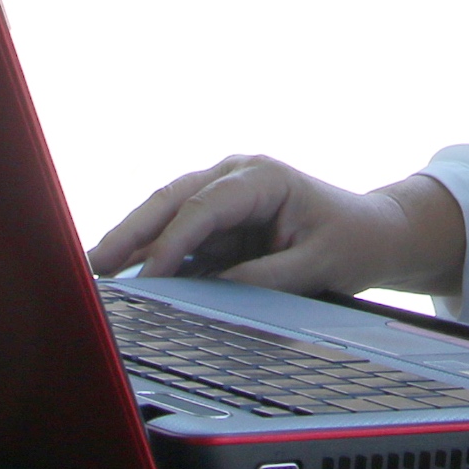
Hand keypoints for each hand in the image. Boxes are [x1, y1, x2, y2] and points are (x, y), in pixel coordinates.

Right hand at [88, 156, 465, 297]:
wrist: (373, 233)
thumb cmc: (352, 241)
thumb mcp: (319, 265)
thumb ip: (267, 277)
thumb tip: (216, 290)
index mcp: (263, 177)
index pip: (206, 205)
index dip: (174, 239)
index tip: (151, 274)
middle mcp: (235, 177)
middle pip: (172, 199)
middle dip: (131, 231)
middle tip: (94, 264)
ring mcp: (223, 197)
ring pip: (166, 216)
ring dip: (133, 242)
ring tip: (95, 272)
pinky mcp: (218, 222)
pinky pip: (178, 237)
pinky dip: (151, 255)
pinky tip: (124, 276)